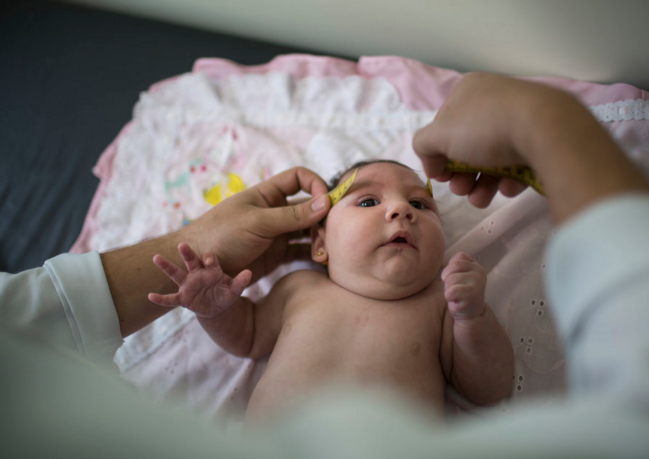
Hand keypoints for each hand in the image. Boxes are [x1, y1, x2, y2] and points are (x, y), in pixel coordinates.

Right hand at [148, 243, 251, 319]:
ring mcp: (188, 285)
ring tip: (156, 257)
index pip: (209, 260)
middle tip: (182, 244)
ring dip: (167, 266)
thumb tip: (249, 273)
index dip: (208, 258)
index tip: (208, 260)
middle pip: (190, 260)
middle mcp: (197, 274)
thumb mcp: (234, 290)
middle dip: (187, 253)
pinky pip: (170, 299)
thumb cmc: (225, 294)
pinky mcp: (183, 298)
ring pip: (176, 274)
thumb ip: (240, 282)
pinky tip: (150, 296)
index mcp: (211, 269)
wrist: (218, 308)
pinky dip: (161, 299)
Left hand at [182, 167, 330, 282]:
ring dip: (320, 239)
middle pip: (310, 207)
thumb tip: (326, 202)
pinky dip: (314, 254)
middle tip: (330, 237)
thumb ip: (292, 215)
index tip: (327, 202)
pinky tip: (322, 262)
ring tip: (323, 255)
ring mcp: (278, 234)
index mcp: (268, 195)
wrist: (199, 268)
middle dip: (323, 219)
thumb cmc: (221, 236)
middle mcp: (276, 212)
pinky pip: (302, 251)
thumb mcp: (257, 223)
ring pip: (309, 230)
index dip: (316, 185)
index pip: (299, 178)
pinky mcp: (277, 255)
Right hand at [412, 72, 569, 207]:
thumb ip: (423, 146)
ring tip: (480, 199)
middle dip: (461, 175)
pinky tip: (508, 188)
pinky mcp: (543, 137)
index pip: (443, 125)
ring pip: (492, 158)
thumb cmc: (485, 127)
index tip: (440, 175)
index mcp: (468, 90)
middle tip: (461, 190)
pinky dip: (509, 178)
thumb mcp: (438, 136)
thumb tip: (433, 163)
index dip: (438, 153)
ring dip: (481, 184)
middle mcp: (495, 100)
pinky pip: (519, 161)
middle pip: (468, 145)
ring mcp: (521, 117)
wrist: (547, 130)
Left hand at [441, 252, 486, 320]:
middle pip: (452, 267)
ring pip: (451, 279)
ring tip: (455, 295)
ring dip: (448, 289)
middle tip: (454, 289)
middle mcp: (479, 273)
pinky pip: (451, 292)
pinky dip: (449, 297)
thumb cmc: (461, 293)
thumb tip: (439, 263)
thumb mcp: (460, 275)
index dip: (451, 268)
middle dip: (447, 279)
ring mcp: (477, 285)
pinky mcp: (471, 297)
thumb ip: (454, 266)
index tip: (455, 279)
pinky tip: (456, 301)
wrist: (471, 314)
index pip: (459, 257)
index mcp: (476, 266)